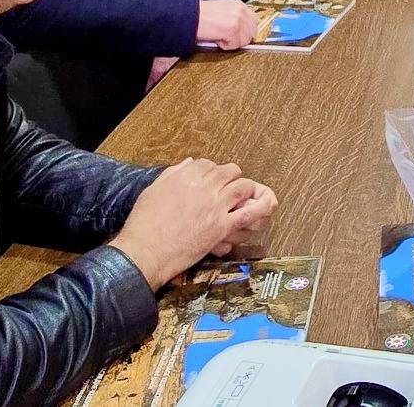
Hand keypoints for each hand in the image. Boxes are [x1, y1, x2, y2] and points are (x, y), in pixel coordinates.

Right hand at [110, 158, 278, 288]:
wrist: (146, 250)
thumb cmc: (144, 224)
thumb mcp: (153, 190)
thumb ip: (172, 174)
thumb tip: (189, 163)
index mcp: (185, 175)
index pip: (208, 164)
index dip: (213, 171)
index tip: (213, 178)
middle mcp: (203, 186)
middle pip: (228, 172)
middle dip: (232, 177)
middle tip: (233, 186)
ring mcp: (215, 205)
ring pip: (242, 188)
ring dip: (248, 189)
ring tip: (249, 195)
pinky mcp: (222, 226)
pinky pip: (248, 213)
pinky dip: (261, 207)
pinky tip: (269, 205)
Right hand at [195, 0, 258, 49]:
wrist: (189, 16)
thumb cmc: (201, 16)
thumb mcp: (223, 12)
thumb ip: (236, 18)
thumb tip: (246, 32)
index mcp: (240, 5)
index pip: (254, 23)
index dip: (245, 32)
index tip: (235, 35)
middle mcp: (241, 11)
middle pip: (252, 34)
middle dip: (239, 38)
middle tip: (224, 35)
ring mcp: (238, 20)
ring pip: (244, 41)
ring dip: (232, 42)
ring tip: (219, 35)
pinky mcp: (233, 29)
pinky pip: (235, 46)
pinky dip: (225, 45)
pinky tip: (216, 37)